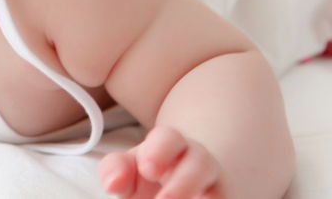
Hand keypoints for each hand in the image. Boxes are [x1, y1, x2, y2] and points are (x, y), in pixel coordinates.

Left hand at [99, 126, 223, 198]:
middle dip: (184, 182)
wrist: (183, 186)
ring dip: (199, 198)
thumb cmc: (149, 177)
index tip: (147, 169)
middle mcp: (197, 162)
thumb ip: (116, 169)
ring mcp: (214, 185)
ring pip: (218, 191)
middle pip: (199, 163)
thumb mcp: (129, 170)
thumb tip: (111, 185)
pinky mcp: (220, 198)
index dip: (159, 151)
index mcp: (170, 145)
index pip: (168, 138)